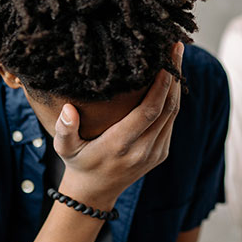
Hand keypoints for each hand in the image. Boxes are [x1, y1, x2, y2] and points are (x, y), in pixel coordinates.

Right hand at [52, 42, 183, 208]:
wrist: (95, 192)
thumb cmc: (78, 163)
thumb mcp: (64, 148)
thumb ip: (64, 130)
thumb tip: (67, 109)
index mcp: (120, 145)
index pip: (149, 111)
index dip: (162, 85)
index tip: (165, 60)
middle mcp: (143, 149)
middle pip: (168, 108)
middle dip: (175, 77)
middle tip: (176, 48)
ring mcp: (155, 152)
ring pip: (174, 114)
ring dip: (177, 86)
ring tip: (175, 58)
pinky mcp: (161, 152)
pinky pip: (171, 121)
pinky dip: (174, 99)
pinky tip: (171, 80)